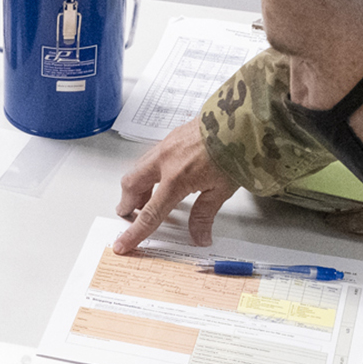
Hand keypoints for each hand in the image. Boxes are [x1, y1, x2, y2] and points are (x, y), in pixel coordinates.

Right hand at [113, 119, 239, 253]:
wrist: (239, 119)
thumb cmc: (234, 150)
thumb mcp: (221, 190)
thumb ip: (204, 215)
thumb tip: (199, 236)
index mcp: (176, 179)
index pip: (150, 214)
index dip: (134, 233)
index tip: (122, 244)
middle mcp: (164, 161)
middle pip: (131, 186)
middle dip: (128, 203)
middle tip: (131, 215)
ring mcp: (165, 147)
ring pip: (137, 169)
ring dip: (136, 186)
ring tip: (146, 198)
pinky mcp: (170, 137)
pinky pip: (149, 157)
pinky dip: (148, 171)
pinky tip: (161, 176)